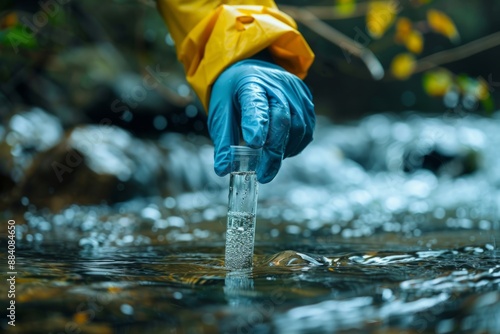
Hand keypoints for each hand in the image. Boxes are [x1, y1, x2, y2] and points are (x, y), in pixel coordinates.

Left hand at [207, 60, 314, 182]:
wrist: (252, 70)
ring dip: (284, 151)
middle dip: (273, 150)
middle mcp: (277, 84)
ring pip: (298, 127)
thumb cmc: (234, 94)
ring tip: (268, 165)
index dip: (257, 124)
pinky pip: (306, 130)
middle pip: (282, 119)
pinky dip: (294, 146)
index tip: (253, 144)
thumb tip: (223, 170)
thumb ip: (224, 141)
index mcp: (250, 82)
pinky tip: (280, 152)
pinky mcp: (306, 101)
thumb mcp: (221, 113)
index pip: (256, 103)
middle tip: (263, 174)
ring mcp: (296, 92)